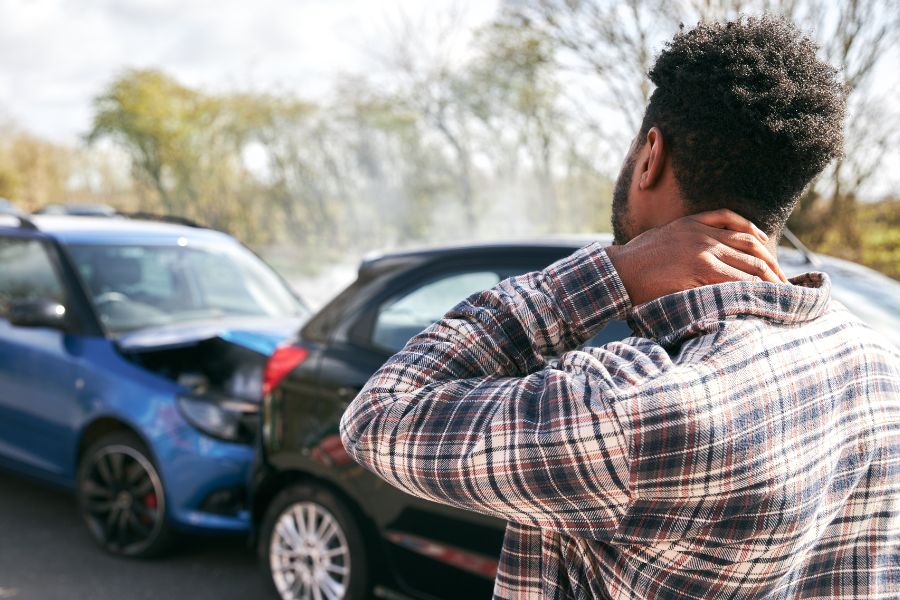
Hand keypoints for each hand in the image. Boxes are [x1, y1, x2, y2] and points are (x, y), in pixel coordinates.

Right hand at [605, 209, 787, 306]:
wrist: (617, 272)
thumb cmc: (635, 261)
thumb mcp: (663, 237)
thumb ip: (687, 238)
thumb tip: (707, 255)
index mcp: (695, 222)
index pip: (742, 229)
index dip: (762, 246)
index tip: (771, 262)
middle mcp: (703, 234)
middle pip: (752, 247)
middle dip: (772, 267)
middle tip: (784, 283)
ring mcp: (703, 252)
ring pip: (748, 264)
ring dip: (768, 281)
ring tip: (780, 294)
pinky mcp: (699, 271)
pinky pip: (735, 279)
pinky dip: (751, 287)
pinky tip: (761, 295)